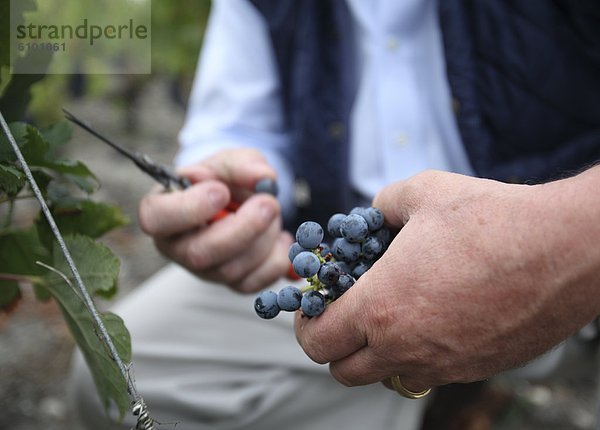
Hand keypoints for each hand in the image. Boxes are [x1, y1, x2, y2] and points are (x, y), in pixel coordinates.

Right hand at [138, 148, 292, 292]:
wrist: (240, 201)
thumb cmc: (222, 180)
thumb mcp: (229, 161)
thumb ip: (242, 164)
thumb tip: (264, 178)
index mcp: (161, 210)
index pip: (156, 218)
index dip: (190, 208)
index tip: (222, 191)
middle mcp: (175, 246)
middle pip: (198, 253)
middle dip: (242, 229)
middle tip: (269, 203)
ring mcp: (202, 270)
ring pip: (230, 269)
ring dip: (263, 238)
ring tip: (272, 210)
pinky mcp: (229, 284)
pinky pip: (253, 283)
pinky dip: (276, 260)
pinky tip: (280, 238)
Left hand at [295, 169, 599, 391]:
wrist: (565, 248)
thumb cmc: (491, 219)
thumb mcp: (422, 193)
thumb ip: (383, 205)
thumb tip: (373, 213)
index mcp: (381, 307)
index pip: (317, 341)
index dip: (307, 325)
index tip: (314, 307)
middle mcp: (406, 347)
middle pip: (344, 371)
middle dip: (334, 345)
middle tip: (344, 314)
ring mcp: (443, 364)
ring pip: (386, 378)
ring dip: (375, 354)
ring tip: (389, 316)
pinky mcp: (476, 369)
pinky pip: (428, 374)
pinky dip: (415, 356)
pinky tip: (431, 320)